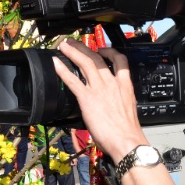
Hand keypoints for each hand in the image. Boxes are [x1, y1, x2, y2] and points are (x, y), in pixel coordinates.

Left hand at [53, 39, 147, 160]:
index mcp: (125, 86)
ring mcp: (99, 89)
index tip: (103, 49)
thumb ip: (119, 101)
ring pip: (85, 63)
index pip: (120, 60)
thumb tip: (113, 105)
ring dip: (73, 52)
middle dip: (85, 47)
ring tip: (65, 46)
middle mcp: (112, 84)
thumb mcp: (128, 110)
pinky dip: (63, 70)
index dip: (110, 51)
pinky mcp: (87, 98)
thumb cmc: (128, 131)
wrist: (127, 141)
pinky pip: (73, 80)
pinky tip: (56, 63)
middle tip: (75, 42)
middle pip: (98, 58)